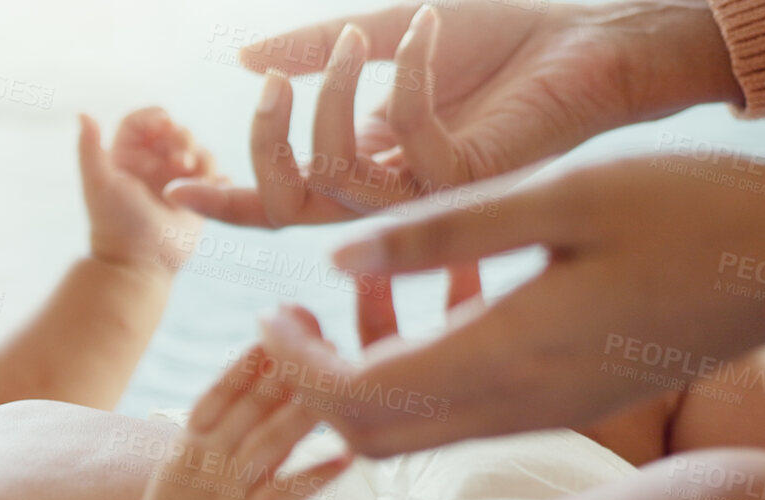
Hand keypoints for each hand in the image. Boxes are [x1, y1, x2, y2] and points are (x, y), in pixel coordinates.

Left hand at [79, 108, 215, 273]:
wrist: (139, 263)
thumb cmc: (116, 223)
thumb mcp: (98, 183)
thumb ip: (89, 148)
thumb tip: (83, 113)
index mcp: (125, 157)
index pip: (141, 121)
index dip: (154, 117)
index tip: (164, 124)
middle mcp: (150, 166)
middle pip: (174, 131)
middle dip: (182, 136)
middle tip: (180, 160)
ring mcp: (174, 181)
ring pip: (198, 150)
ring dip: (201, 156)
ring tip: (191, 175)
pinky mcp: (195, 198)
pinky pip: (214, 176)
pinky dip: (216, 176)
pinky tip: (212, 185)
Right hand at [126, 342, 350, 499]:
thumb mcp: (182, 475)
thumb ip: (214, 439)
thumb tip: (248, 400)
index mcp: (189, 448)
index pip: (218, 394)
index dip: (246, 363)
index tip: (274, 330)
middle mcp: (206, 465)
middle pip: (248, 409)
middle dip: (286, 373)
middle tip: (323, 342)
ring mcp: (226, 495)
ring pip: (269, 443)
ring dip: (305, 411)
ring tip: (339, 385)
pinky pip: (287, 494)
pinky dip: (318, 474)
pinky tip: (347, 458)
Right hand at [166, 1, 742, 226]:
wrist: (590, 32)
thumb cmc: (498, 33)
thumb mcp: (381, 31)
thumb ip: (313, 49)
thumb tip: (244, 58)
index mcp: (362, 165)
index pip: (281, 199)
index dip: (227, 198)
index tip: (174, 184)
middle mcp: (389, 191)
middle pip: (291, 204)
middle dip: (265, 143)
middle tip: (275, 80)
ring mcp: (431, 193)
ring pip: (337, 177)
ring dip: (334, 95)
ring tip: (365, 34)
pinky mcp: (473, 179)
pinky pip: (406, 140)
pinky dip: (402, 75)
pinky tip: (423, 30)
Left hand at [253, 153, 764, 456]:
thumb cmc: (690, 208)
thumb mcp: (561, 195)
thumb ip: (442, 232)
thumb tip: (333, 253)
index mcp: (509, 352)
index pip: (359, 398)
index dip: (294, 368)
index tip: (271, 312)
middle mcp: (520, 402)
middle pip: (372, 436)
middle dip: (310, 388)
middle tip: (287, 318)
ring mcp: (546, 413)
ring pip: (415, 434)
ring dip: (359, 384)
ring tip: (339, 305)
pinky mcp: (566, 405)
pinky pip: (461, 415)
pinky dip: (412, 378)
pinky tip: (417, 308)